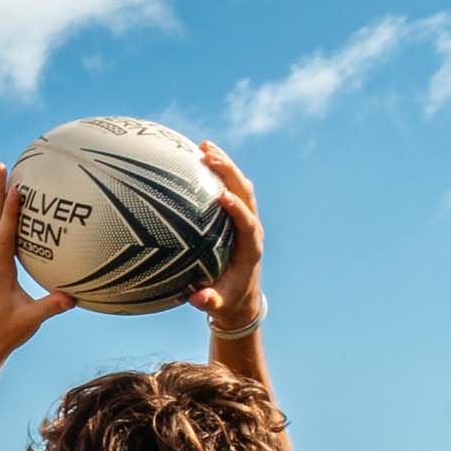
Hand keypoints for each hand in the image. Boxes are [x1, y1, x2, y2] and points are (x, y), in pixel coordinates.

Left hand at [0, 162, 76, 372]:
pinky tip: (13, 210)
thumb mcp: (30, 320)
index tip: (17, 187)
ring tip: (3, 176)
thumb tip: (74, 296)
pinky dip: (3, 218)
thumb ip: (50, 307)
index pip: (4, 234)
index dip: (11, 211)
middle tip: (0, 166)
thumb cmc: (4, 333)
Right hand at [185, 141, 264, 330]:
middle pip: (246, 193)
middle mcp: (251, 227)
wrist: (241, 295)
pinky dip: (218, 172)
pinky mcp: (236, 214)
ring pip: (240, 184)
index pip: (247, 223)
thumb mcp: (219, 304)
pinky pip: (229, 187)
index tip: (223, 196)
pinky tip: (199, 157)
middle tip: (208, 156)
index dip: (237, 210)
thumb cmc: (227, 298)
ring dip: (225, 164)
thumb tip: (198, 300)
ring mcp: (245, 217)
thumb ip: (210, 301)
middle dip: (229, 173)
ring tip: (204, 146)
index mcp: (250, 247)